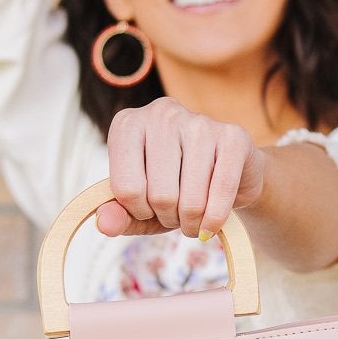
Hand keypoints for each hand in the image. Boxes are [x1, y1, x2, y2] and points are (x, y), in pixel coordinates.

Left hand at [96, 98, 265, 241]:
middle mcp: (161, 113)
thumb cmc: (177, 190)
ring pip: (190, 199)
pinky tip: (212, 224)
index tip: (150, 208)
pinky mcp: (234, 136)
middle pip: (159, 195)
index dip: (139, 211)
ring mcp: (199, 121)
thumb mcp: (141, 207)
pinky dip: (215, 220)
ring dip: (192, 223)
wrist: (229, 175)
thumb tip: (104, 223)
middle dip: (169, 218)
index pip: (125, 189)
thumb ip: (119, 215)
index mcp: (128, 125)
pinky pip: (221, 192)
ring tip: (194, 217)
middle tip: (177, 215)